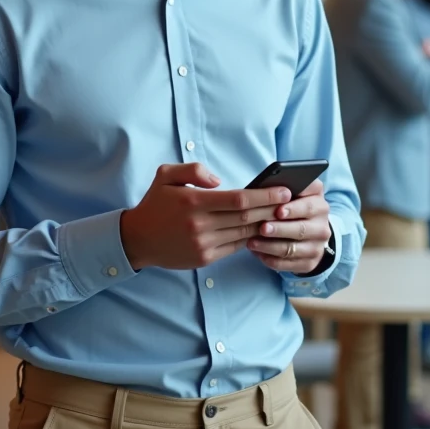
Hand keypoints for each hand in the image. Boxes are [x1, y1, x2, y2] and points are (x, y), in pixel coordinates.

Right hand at [120, 163, 291, 270]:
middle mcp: (200, 225)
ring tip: (282, 214)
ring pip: (244, 234)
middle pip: (247, 218)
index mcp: (193, 203)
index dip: (264, 196)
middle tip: (291, 201)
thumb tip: (218, 180)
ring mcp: (203, 244)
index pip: (239, 200)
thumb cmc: (156, 203)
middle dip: (272, 209)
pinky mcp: (205, 258)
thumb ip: (192, 170)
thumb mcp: (166, 175)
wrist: (138, 239)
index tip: (283, 190)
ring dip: (265, 225)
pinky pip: (235, 247)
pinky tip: (261, 229)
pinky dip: (250, 238)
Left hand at [247, 179, 331, 274]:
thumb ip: (282, 190)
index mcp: (319, 203)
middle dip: (280, 229)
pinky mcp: (310, 263)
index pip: (309, 204)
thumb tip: (263, 190)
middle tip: (262, 228)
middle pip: (301, 229)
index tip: (278, 210)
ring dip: (270, 246)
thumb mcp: (293, 194)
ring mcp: (318, 246)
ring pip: (292, 248)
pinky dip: (271, 259)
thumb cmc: (294, 207)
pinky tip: (257, 253)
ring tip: (252, 243)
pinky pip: (289, 264)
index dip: (294, 208)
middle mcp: (322, 225)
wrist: (310, 232)